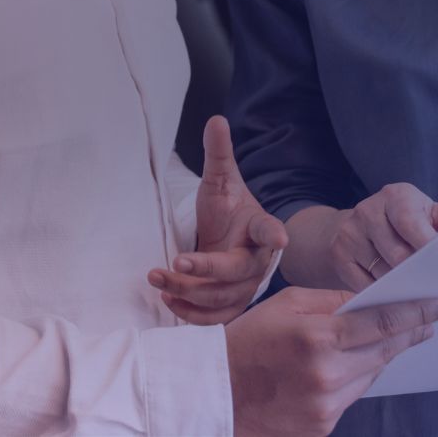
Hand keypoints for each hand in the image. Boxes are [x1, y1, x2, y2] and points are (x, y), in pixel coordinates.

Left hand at [151, 116, 285, 323]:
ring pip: (221, 297)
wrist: (232, 239)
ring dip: (188, 291)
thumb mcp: (221, 181)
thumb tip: (216, 119)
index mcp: (260, 228)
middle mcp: (257, 261)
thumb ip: (219, 154)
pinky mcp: (231, 304)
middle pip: (237, 271)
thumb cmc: (228, 210)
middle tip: (176, 261)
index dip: (276, 234)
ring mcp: (246, 287)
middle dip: (206, 269)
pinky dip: (191, 313)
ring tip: (157, 277)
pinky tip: (168, 298)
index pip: (269, 230)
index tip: (280, 237)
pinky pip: (215, 318)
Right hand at [224, 288, 437, 436]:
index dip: (415, 314)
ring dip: (379, 357)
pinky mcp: (324, 424)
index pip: (382, 323)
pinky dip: (354, 378)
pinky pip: (352, 396)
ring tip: (385, 342)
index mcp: (317, 337)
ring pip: (371, 375)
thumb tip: (368, 303)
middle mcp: (328, 373)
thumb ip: (331, 301)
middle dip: (409, 334)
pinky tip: (344, 368)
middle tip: (428, 322)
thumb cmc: (247, 340)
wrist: (216, 391)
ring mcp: (327, 404)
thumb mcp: (285, 303)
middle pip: (385, 351)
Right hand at [323, 183, 437, 290]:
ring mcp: (349, 234)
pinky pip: (364, 285)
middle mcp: (367, 211)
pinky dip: (381, 296)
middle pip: (396, 254)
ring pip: (382, 274)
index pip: (409, 221)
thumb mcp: (427, 212)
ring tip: (418, 295)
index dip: (426, 244)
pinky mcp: (339, 256)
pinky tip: (394, 297)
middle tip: (436, 289)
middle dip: (418, 273)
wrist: (356, 225)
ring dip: (402, 288)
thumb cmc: (404, 221)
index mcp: (395, 196)